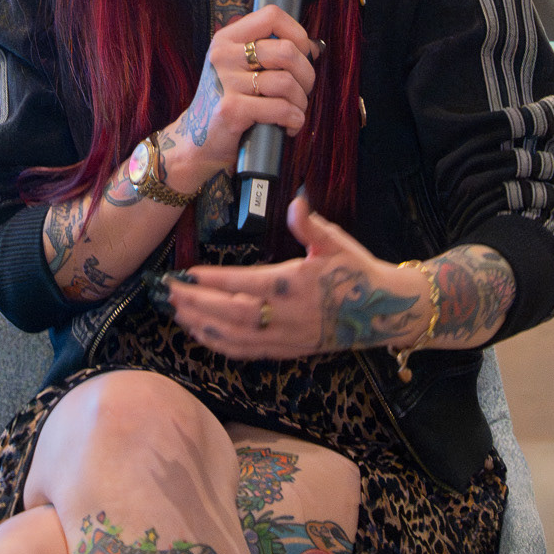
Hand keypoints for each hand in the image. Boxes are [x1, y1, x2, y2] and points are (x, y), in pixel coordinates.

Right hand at [160, 4, 317, 192]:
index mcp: (227, 39)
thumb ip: (272, 53)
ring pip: (286, 82)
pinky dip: (294, 119)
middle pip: (286, 51)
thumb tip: (314, 47)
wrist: (199, 141)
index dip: (297, 34)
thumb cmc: (231, 101)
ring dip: (301, 102)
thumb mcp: (242, 69)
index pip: (272, 15)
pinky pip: (280, 108)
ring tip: (294, 111)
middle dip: (306, 75)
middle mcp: (223, 56)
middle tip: (302, 90)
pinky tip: (289, 126)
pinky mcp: (231, 110)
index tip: (302, 54)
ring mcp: (225, 82)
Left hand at [160, 193, 427, 358]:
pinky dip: (221, 346)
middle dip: (198, 305)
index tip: (188, 274)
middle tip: (170, 293)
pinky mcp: (288, 351)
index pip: (245, 284)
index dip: (214, 281)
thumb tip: (296, 200)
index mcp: (294, 285)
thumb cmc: (357, 271)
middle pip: (232, 315)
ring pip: (236, 338)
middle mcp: (286, 316)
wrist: (383, 311)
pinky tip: (202, 336)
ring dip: (203, 326)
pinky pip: (248, 353)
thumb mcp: (336, 242)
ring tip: (177, 313)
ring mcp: (286, 338)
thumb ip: (310, 224)